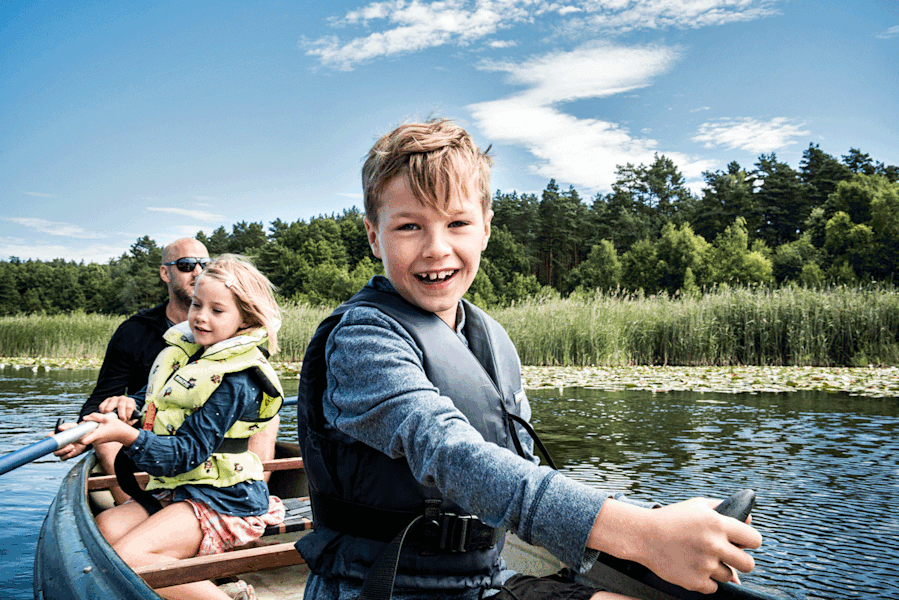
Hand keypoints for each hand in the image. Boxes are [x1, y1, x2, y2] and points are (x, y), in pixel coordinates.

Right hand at [52, 421, 88, 460]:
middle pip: (52, 448)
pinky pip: (62, 458)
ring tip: (72, 446)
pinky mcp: (66, 455)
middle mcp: (58, 444)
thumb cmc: (78, 431)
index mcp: (58, 436)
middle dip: (58, 446)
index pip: (50, 437)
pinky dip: (67, 455)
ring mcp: (61, 450)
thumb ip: (67, 426)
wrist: (86, 438)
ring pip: (56, 453)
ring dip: (64, 451)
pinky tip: (73, 451)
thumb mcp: (73, 426)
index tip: (53, 436)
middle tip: (67, 443)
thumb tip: (60, 428)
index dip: (50, 437)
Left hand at [80, 412, 139, 448]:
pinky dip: (90, 432)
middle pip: (82, 438)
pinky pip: (90, 437)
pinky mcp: (97, 441)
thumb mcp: (106, 418)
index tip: (77, 429)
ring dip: (86, 431)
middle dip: (81, 430)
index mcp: (97, 435)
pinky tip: (96, 427)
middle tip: (85, 423)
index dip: (78, 436)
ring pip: (86, 437)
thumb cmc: (117, 426)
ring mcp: (96, 442)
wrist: (124, 434)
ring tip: (92, 424)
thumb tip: (84, 418)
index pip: (83, 441)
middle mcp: (95, 440)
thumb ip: (94, 416)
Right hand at [98, 395, 138, 424]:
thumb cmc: (127, 415)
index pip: (129, 407)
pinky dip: (102, 413)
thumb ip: (131, 420)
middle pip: (120, 406)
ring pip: (109, 408)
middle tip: (119, 420)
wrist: (122, 409)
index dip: (127, 414)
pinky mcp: (106, 400)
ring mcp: (114, 398)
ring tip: (111, 420)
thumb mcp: (132, 417)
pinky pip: (102, 407)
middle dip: (120, 414)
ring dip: (109, 415)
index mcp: (130, 401)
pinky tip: (105, 416)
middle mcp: (122, 398)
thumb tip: (127, 422)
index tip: (125, 419)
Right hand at [637, 497, 761, 593]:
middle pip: (748, 564)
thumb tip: (749, 522)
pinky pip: (713, 587)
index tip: (743, 543)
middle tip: (729, 557)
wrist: (642, 535)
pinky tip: (693, 567)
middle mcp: (714, 545)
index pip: (755, 540)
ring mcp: (704, 565)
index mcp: (718, 523)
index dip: (750, 542)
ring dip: (719, 570)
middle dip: (741, 561)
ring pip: (729, 577)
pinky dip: (705, 580)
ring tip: (702, 559)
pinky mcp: (695, 581)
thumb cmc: (671, 518)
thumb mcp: (697, 505)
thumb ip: (724, 508)